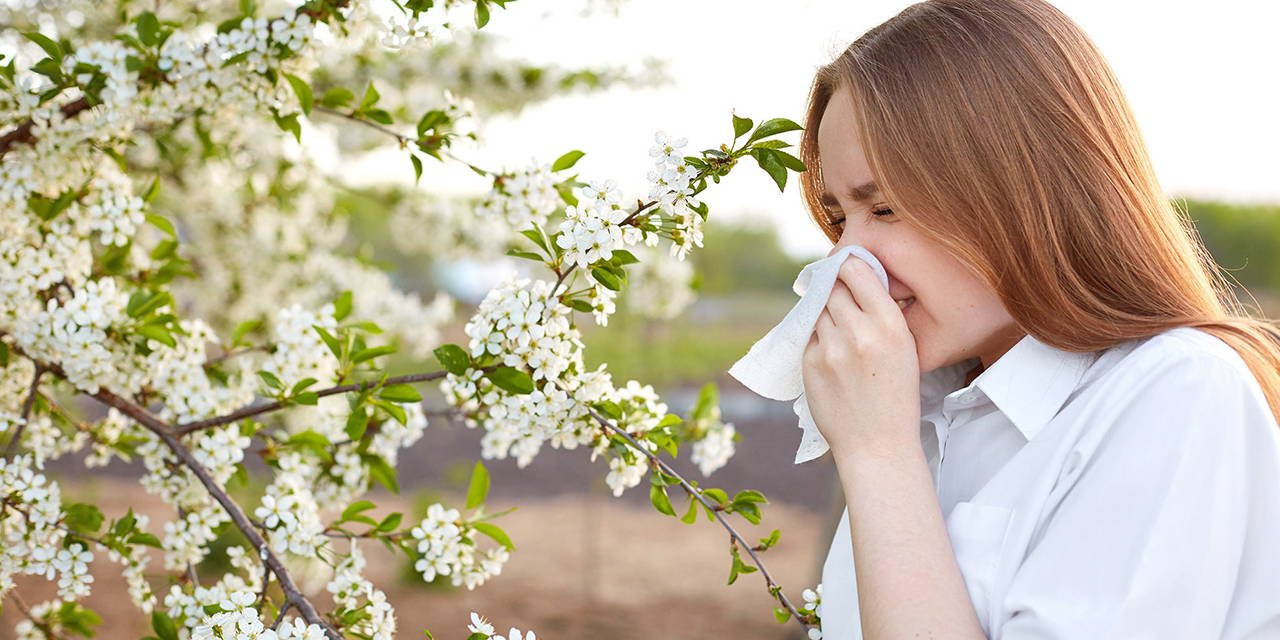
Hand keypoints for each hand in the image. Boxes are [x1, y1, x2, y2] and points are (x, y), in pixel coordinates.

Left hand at [802, 256, 921, 460]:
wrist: (877, 444)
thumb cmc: (895, 397)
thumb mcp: (905, 349)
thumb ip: (882, 315)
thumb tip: (857, 281)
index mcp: (890, 325)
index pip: (857, 272)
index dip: (847, 265)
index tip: (844, 266)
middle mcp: (859, 331)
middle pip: (833, 288)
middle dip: (835, 289)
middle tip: (840, 298)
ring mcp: (831, 348)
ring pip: (818, 311)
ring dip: (825, 314)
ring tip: (840, 333)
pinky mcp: (810, 363)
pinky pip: (809, 336)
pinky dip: (817, 339)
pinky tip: (832, 356)